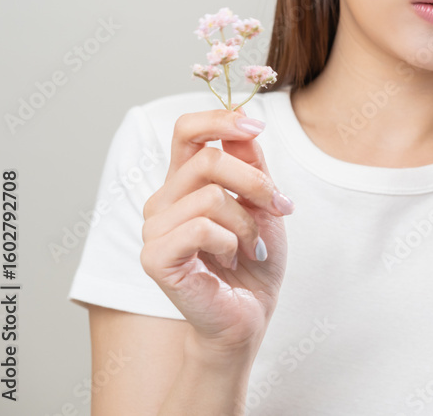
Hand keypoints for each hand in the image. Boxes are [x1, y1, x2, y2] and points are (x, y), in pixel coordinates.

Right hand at [140, 106, 292, 354]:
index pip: (187, 130)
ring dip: (246, 223)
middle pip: (209, 158)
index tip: (257, 126)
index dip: (220, 119)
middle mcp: (163, 199)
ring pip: (209, 195)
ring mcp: (154, 228)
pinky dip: (229, 243)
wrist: (250, 313)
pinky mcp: (154, 257)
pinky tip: (231, 261)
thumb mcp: (262, 203)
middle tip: (278, 208)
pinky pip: (200, 228)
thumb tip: (246, 122)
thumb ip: (251, 163)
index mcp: (185, 181)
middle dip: (256, 183)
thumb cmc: (254, 260)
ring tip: (250, 247)